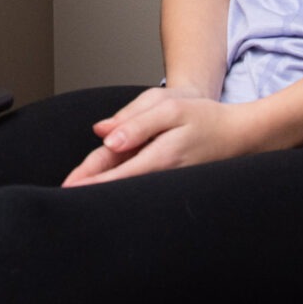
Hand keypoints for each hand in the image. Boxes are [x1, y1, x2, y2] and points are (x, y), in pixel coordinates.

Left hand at [61, 85, 252, 186]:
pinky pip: (140, 183)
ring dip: (103, 189)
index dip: (90, 182)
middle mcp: (161, 177)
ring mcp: (166, 183)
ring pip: (127, 186)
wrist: (240, 136)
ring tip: (77, 191)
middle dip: (91, 190)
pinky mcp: (169, 182)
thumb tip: (105, 136)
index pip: (115, 175)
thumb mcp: (169, 109)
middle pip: (117, 185)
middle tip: (63, 194)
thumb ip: (135, 122)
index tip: (68, 188)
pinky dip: (121, 183)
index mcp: (159, 158)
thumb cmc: (205, 118)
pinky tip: (106, 185)